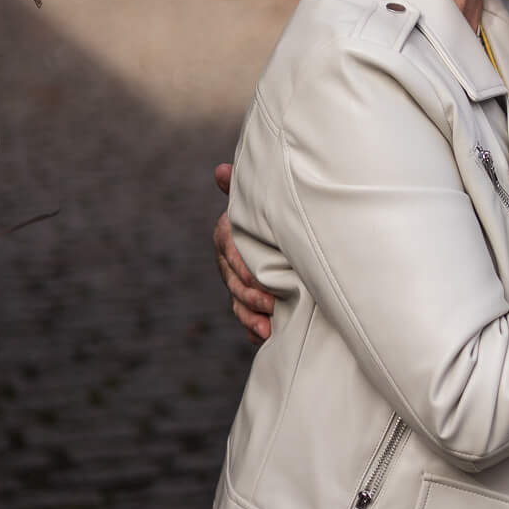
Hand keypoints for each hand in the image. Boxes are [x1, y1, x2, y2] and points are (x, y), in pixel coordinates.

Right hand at [213, 162, 273, 344]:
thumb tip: (220, 170)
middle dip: (250, 295)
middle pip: (233, 282)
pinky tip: (267, 338)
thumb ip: (240, 189)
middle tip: (271, 304)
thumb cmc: (271, 213)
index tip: (260, 278)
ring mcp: (238, 284)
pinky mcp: (250, 303)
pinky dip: (255, 331)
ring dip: (250, 318)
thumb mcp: (260, 201)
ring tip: (267, 328)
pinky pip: (247, 320)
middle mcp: (229, 261)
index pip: (229, 251)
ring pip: (237, 304)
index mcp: (228, 234)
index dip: (242, 266)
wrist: (288, 233)